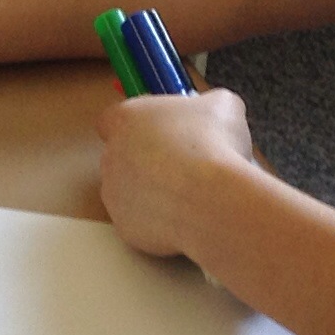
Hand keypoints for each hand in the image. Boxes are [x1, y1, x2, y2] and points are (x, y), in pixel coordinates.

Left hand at [95, 89, 256, 258]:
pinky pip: (141, 223)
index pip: (113, 119)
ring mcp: (114, 195)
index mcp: (125, 120)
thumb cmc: (214, 144)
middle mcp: (110, 157)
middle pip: (123, 157)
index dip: (137, 125)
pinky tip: (187, 216)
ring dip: (154, 192)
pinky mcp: (125, 228)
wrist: (211, 200)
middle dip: (148, 161)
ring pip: (131, 193)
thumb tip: (214, 113)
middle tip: (183, 164)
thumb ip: (208, 106)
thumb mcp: (224, 106)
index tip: (161, 132)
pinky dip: (160, 221)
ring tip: (190, 194)